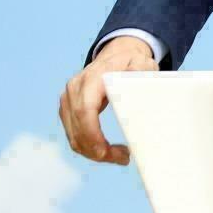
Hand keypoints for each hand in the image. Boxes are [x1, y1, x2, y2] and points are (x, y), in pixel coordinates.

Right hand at [59, 36, 157, 164]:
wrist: (118, 54)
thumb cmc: (132, 62)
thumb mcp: (143, 64)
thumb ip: (142, 75)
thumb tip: (139, 93)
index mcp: (93, 77)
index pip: (84, 110)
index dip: (91, 134)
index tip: (105, 152)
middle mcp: (75, 88)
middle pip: (78, 127)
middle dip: (96, 150)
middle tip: (123, 158)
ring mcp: (69, 99)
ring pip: (74, 135)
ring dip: (94, 152)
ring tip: (120, 156)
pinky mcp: (69, 109)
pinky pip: (74, 134)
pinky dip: (89, 147)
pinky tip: (107, 150)